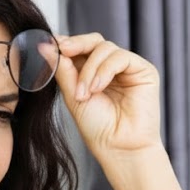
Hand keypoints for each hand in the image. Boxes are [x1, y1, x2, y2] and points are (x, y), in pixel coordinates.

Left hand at [51, 33, 161, 166]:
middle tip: (63, 51)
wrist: (119, 148)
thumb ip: (63, 70)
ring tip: (84, 93)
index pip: (82, 48)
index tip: (51, 45)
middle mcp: (112, 69)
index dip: (67, 44)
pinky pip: (120, 57)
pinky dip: (104, 70)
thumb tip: (45, 45)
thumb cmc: (98, 129)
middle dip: (77, 44)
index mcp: (94, 73)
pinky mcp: (144, 71)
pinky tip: (98, 88)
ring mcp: (129, 69)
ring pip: (105, 48)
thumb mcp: (73, 96)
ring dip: (90, 69)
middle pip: (94, 41)